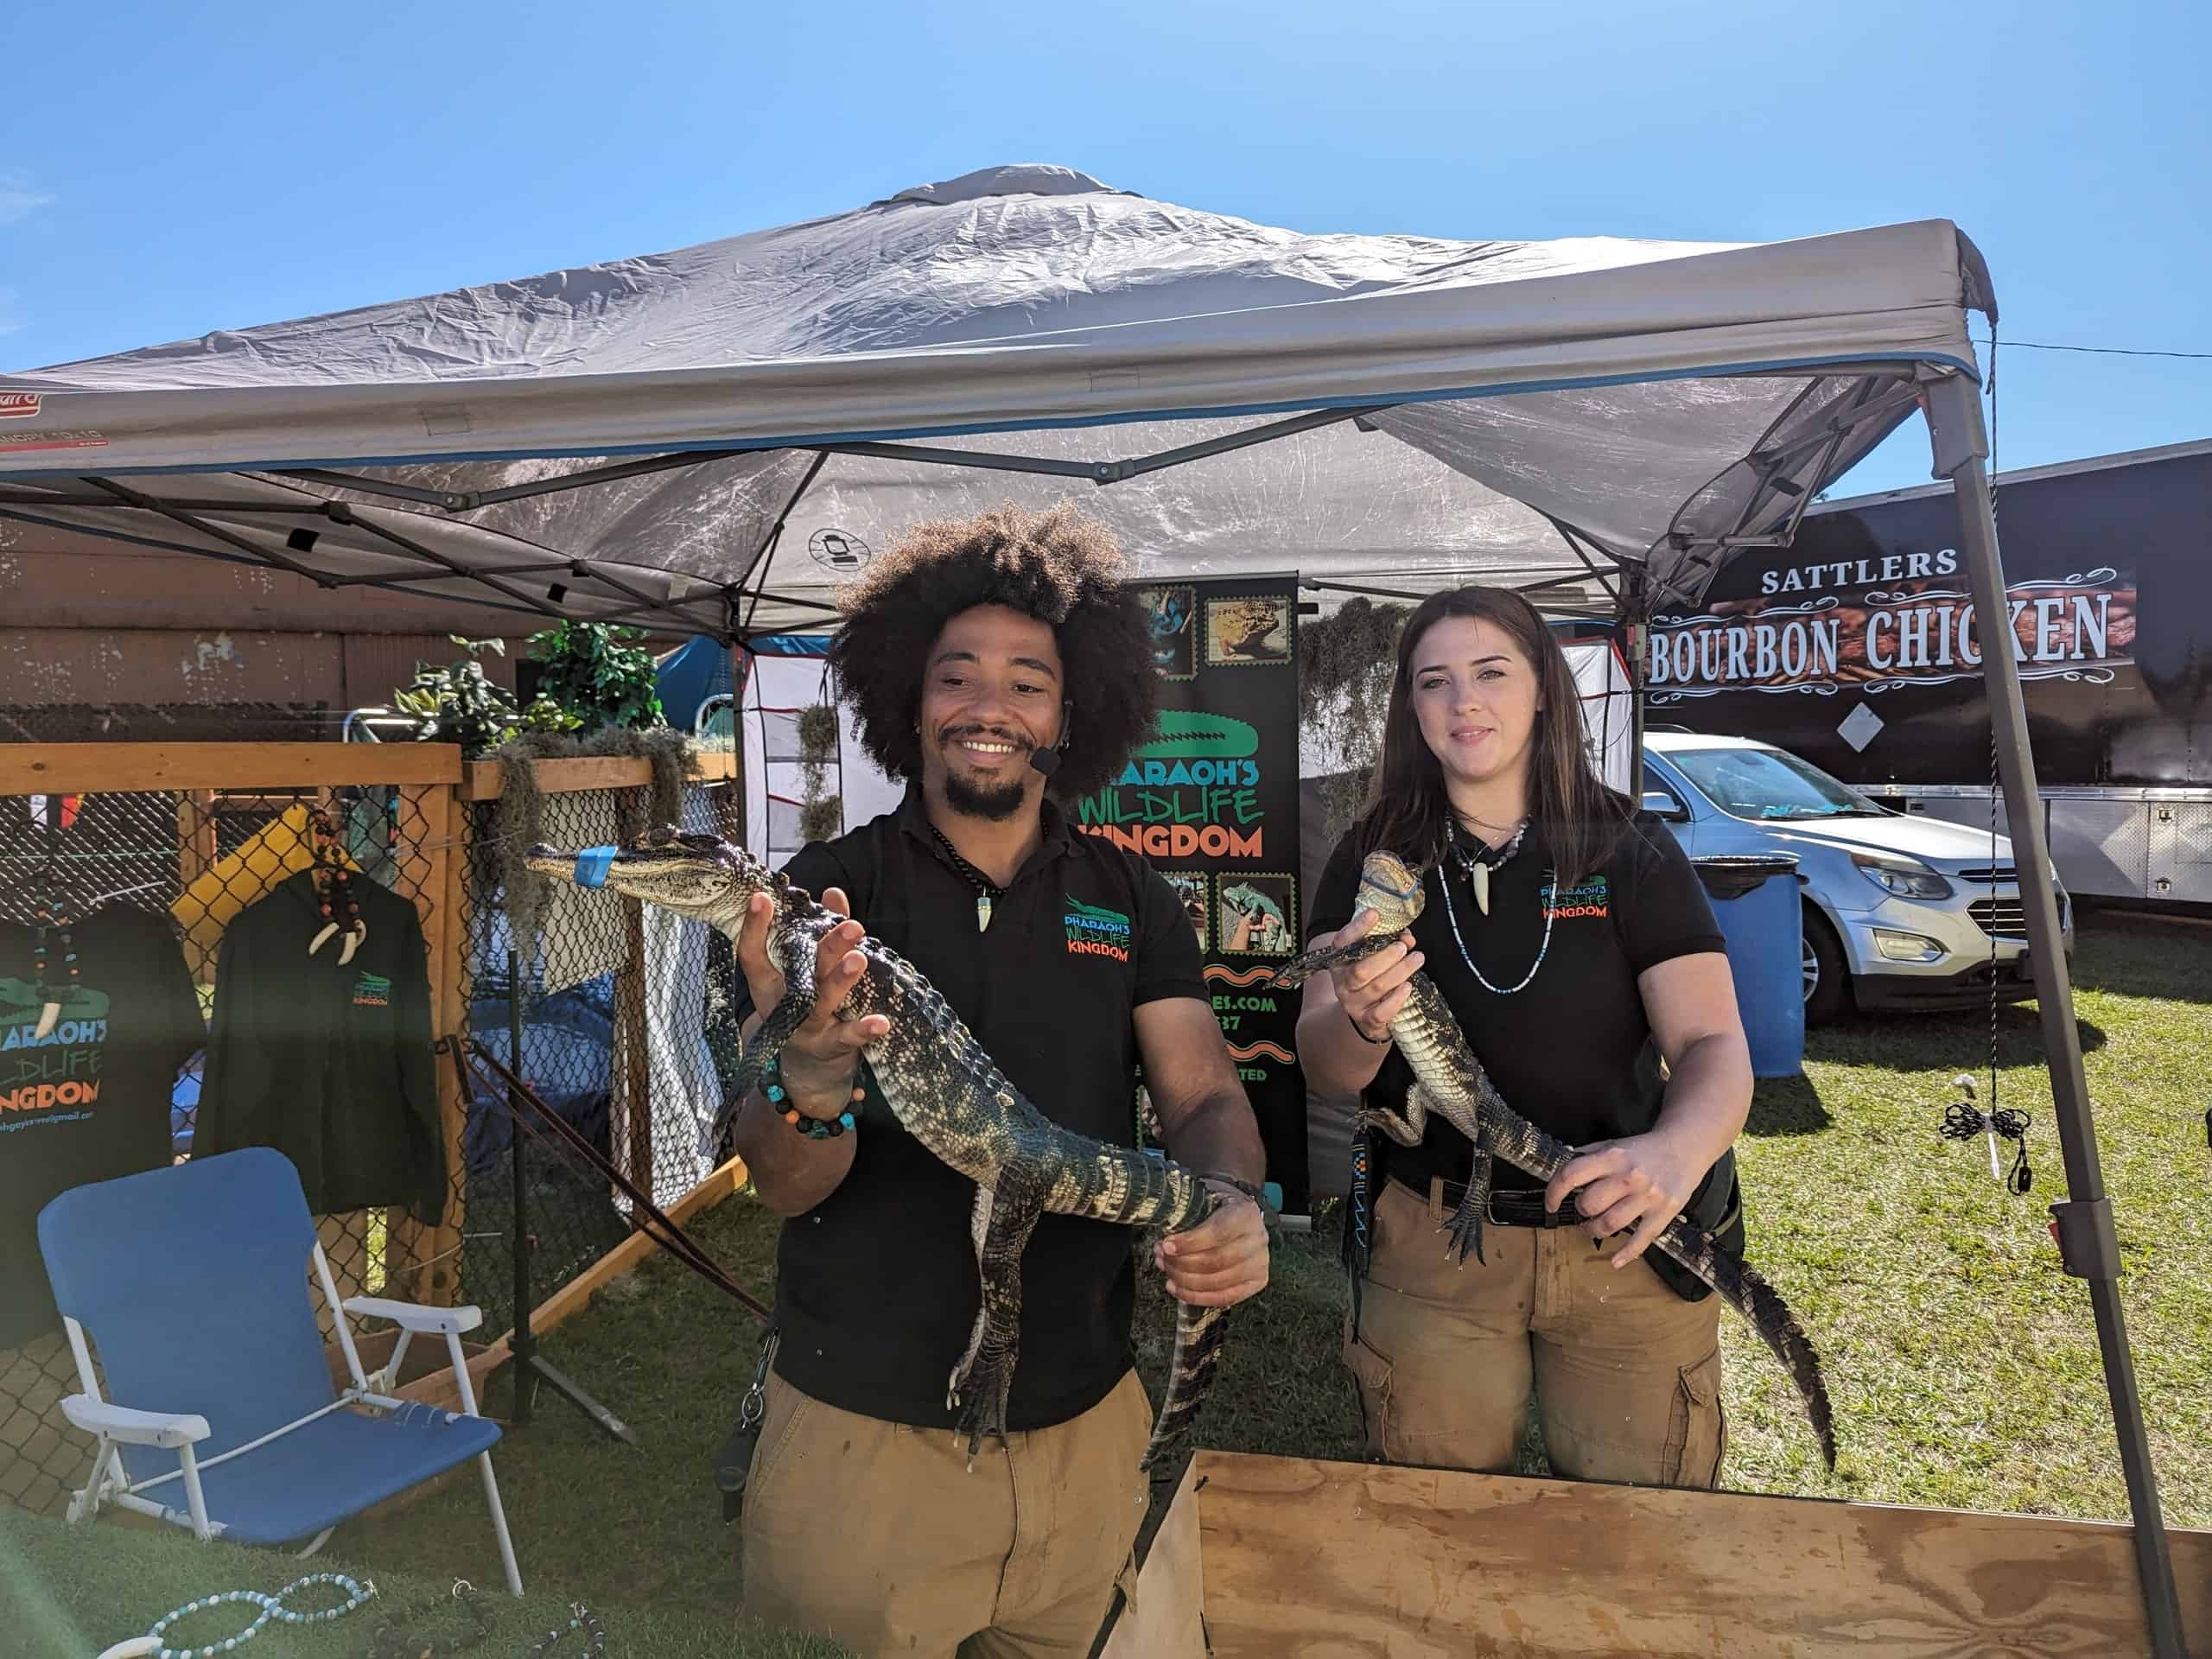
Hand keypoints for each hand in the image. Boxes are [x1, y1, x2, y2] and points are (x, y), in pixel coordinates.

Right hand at [735, 886, 888, 1116]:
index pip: (753, 954)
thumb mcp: (806, 969)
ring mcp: (807, 1027)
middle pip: (802, 974)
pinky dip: (865, 1031)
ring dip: (840, 982)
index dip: (754, 927)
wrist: (807, 1067)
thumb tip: (833, 893)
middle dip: (827, 948)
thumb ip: (820, 930)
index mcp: (770, 983)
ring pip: (823, 1002)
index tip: (762, 898)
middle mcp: (784, 1004)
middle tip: (851, 926)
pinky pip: (849, 1038)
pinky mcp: (831, 1046)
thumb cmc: (806, 1001)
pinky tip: (882, 1022)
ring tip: (858, 960)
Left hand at [1152, 1183, 1268, 1307]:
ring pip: (1218, 1282)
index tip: (1166, 1245)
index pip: (1217, 1233)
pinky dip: (1196, 1297)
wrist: (1242, 1216)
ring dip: (1184, 1280)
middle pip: (1216, 1261)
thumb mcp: (1207, 1198)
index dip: (1189, 1242)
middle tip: (1162, 1258)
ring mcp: (1259, 1264)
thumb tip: (1163, 1238)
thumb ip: (1188, 1213)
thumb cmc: (1219, 1207)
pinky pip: (1224, 1298)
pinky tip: (1177, 1288)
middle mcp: (1258, 1240)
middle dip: (1182, 1263)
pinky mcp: (1256, 1283)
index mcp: (1246, 1214)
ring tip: (1166, 1270)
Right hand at [1328, 908, 1420, 1043]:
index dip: (1358, 927)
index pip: (1344, 942)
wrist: (1360, 1015)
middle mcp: (1343, 983)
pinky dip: (1396, 1000)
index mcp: (1340, 961)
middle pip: (1361, 970)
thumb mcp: (1370, 958)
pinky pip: (1381, 1013)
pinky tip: (1408, 987)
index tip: (1374, 914)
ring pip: (1376, 988)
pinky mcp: (1367, 1021)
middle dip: (1385, 956)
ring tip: (1416, 959)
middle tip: (1403, 946)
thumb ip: (1387, 943)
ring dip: (1399, 972)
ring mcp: (1354, 1004)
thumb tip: (1407, 937)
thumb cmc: (1369, 979)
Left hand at [1544, 1128, 1703, 1268]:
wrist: (1684, 1148)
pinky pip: (1641, 1240)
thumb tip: (1560, 1167)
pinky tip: (1615, 1261)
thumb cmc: (1643, 1149)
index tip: (1551, 1204)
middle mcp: (1628, 1177)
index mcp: (1611, 1157)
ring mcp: (1647, 1197)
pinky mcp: (1663, 1213)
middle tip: (1584, 1211)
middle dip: (1582, 1211)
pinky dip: (1626, 1254)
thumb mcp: (1612, 1144)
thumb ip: (1587, 1156)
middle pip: (1590, 1204)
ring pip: (1610, 1224)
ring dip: (1594, 1231)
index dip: (1554, 1193)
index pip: (1571, 1176)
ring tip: (1591, 1228)